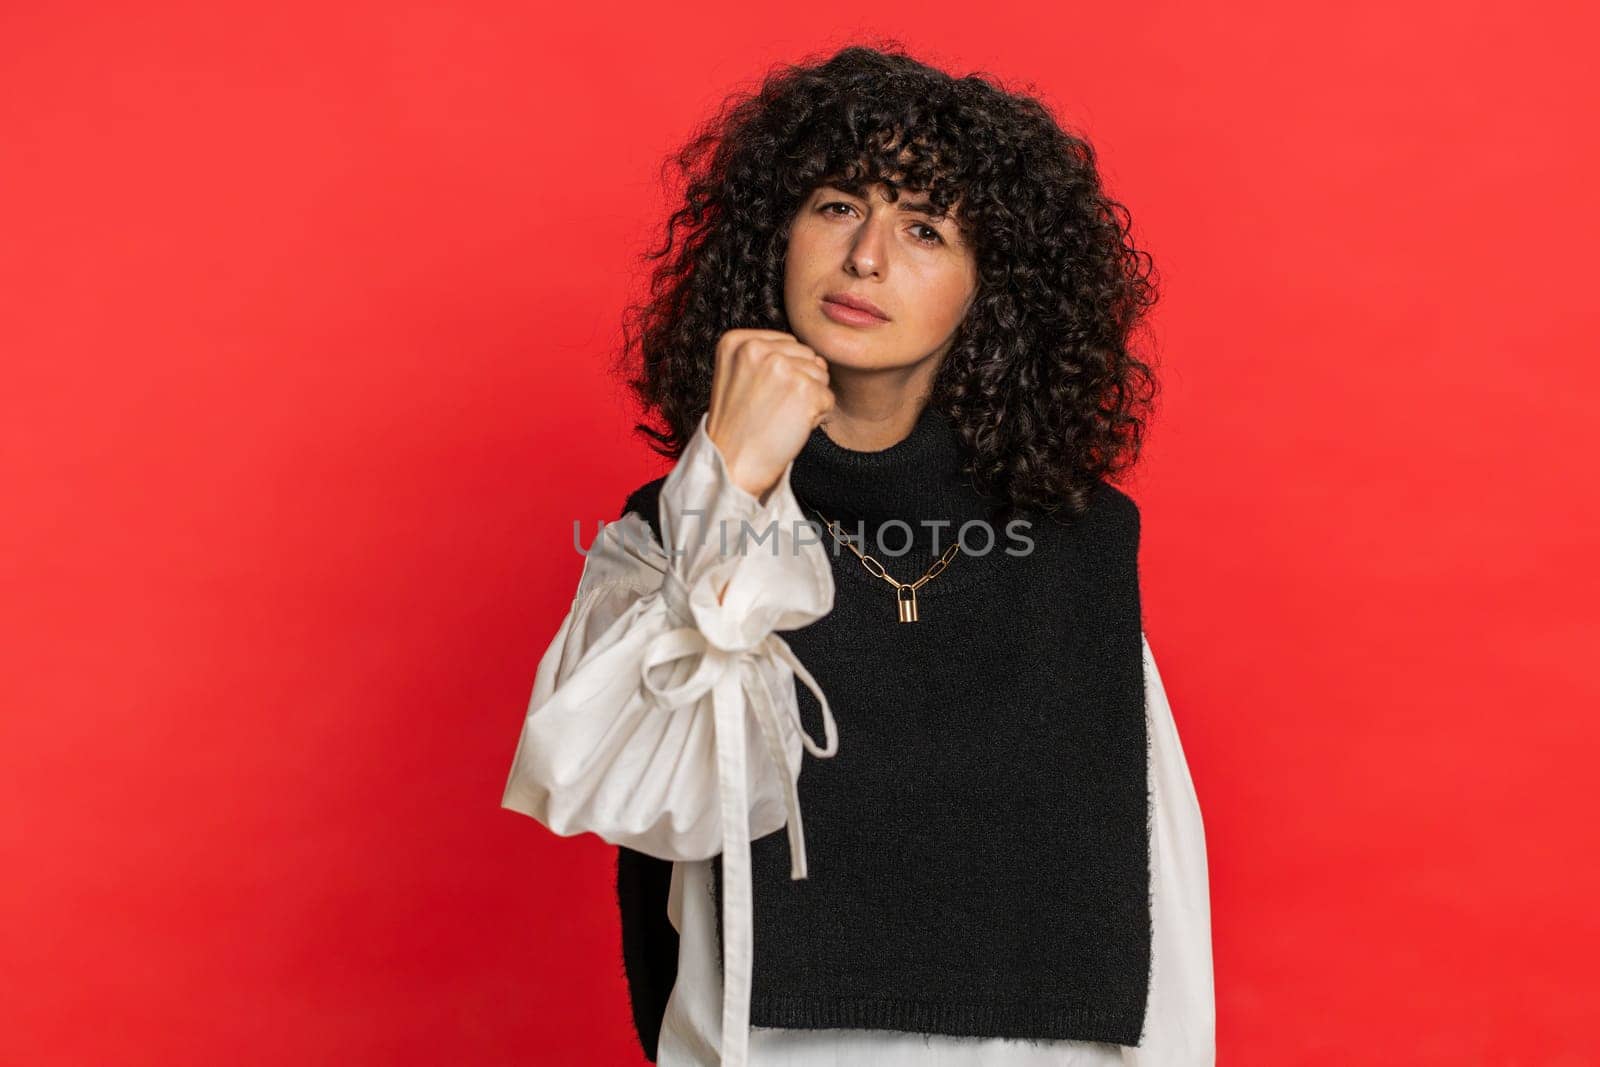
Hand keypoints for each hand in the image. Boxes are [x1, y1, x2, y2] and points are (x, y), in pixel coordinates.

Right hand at [704, 329, 834, 504]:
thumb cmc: (739, 427)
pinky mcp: (803, 388)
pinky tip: (790, 427)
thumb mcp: (740, 378)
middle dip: (798, 384)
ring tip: (779, 418)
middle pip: (806, 356)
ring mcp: (781, 366)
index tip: (758, 396)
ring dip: (808, 400)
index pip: (786, 344)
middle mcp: (756, 347)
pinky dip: (816, 417)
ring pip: (821, 375)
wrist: (732, 465)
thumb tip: (821, 360)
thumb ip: (775, 357)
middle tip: (770, 410)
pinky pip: (828, 398)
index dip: (781, 375)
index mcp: (737, 341)